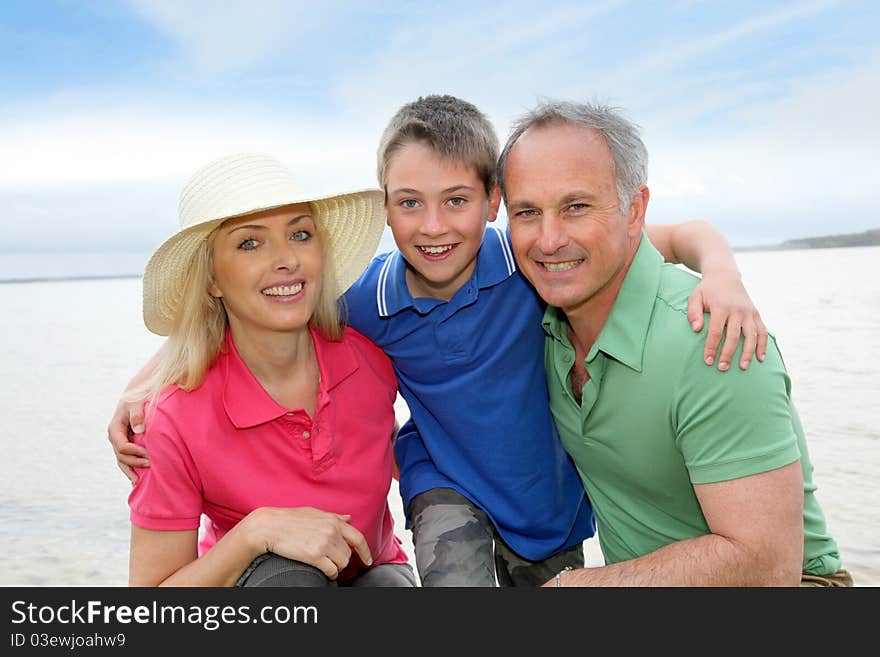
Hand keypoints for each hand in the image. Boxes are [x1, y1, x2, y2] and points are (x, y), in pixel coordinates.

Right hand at [106, 395, 149, 483]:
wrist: (136, 395)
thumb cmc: (137, 397)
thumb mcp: (136, 403)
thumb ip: (137, 415)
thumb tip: (139, 430)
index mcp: (114, 428)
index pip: (122, 446)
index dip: (134, 452)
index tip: (148, 454)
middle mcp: (114, 437)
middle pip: (121, 456)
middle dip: (135, 462)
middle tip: (152, 465)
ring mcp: (119, 442)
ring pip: (122, 461)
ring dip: (132, 470)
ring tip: (140, 482)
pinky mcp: (125, 444)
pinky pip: (126, 460)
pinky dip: (131, 469)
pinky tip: (136, 481)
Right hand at [247, 507, 372, 579]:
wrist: (269, 526)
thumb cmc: (289, 518)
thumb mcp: (314, 512)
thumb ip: (333, 517)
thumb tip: (348, 517)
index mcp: (334, 521)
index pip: (358, 538)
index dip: (366, 551)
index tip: (368, 560)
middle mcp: (332, 532)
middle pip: (348, 554)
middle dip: (342, 559)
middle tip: (330, 559)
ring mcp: (324, 544)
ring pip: (342, 564)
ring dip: (336, 567)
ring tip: (325, 564)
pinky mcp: (315, 556)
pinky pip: (332, 570)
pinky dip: (330, 574)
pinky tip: (324, 571)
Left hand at [687, 271, 767, 370]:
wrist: (725, 276)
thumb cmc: (707, 290)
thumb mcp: (695, 297)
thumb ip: (693, 313)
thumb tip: (696, 329)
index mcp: (721, 307)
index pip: (716, 331)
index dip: (712, 347)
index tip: (708, 361)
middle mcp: (737, 310)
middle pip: (734, 336)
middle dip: (728, 353)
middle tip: (722, 368)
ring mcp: (749, 312)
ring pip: (752, 335)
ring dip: (748, 352)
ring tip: (743, 367)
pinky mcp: (756, 313)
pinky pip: (763, 331)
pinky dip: (763, 345)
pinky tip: (761, 358)